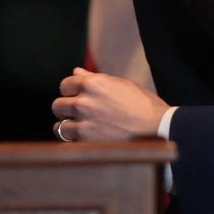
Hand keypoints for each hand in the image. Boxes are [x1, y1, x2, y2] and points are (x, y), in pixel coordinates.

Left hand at [51, 67, 169, 141]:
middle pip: (57, 105)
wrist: (156, 128)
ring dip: (68, 126)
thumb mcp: (121, 85)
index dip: (72, 90)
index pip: (65, 84)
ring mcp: (83, 123)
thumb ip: (95, 78)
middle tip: (81, 113)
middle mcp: (84, 102)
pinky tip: (88, 137)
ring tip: (83, 127)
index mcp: (94, 84)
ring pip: (59, 126)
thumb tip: (76, 71)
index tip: (79, 95)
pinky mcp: (85, 142)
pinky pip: (68, 141)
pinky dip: (74, 140)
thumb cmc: (142, 104)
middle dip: (67, 108)